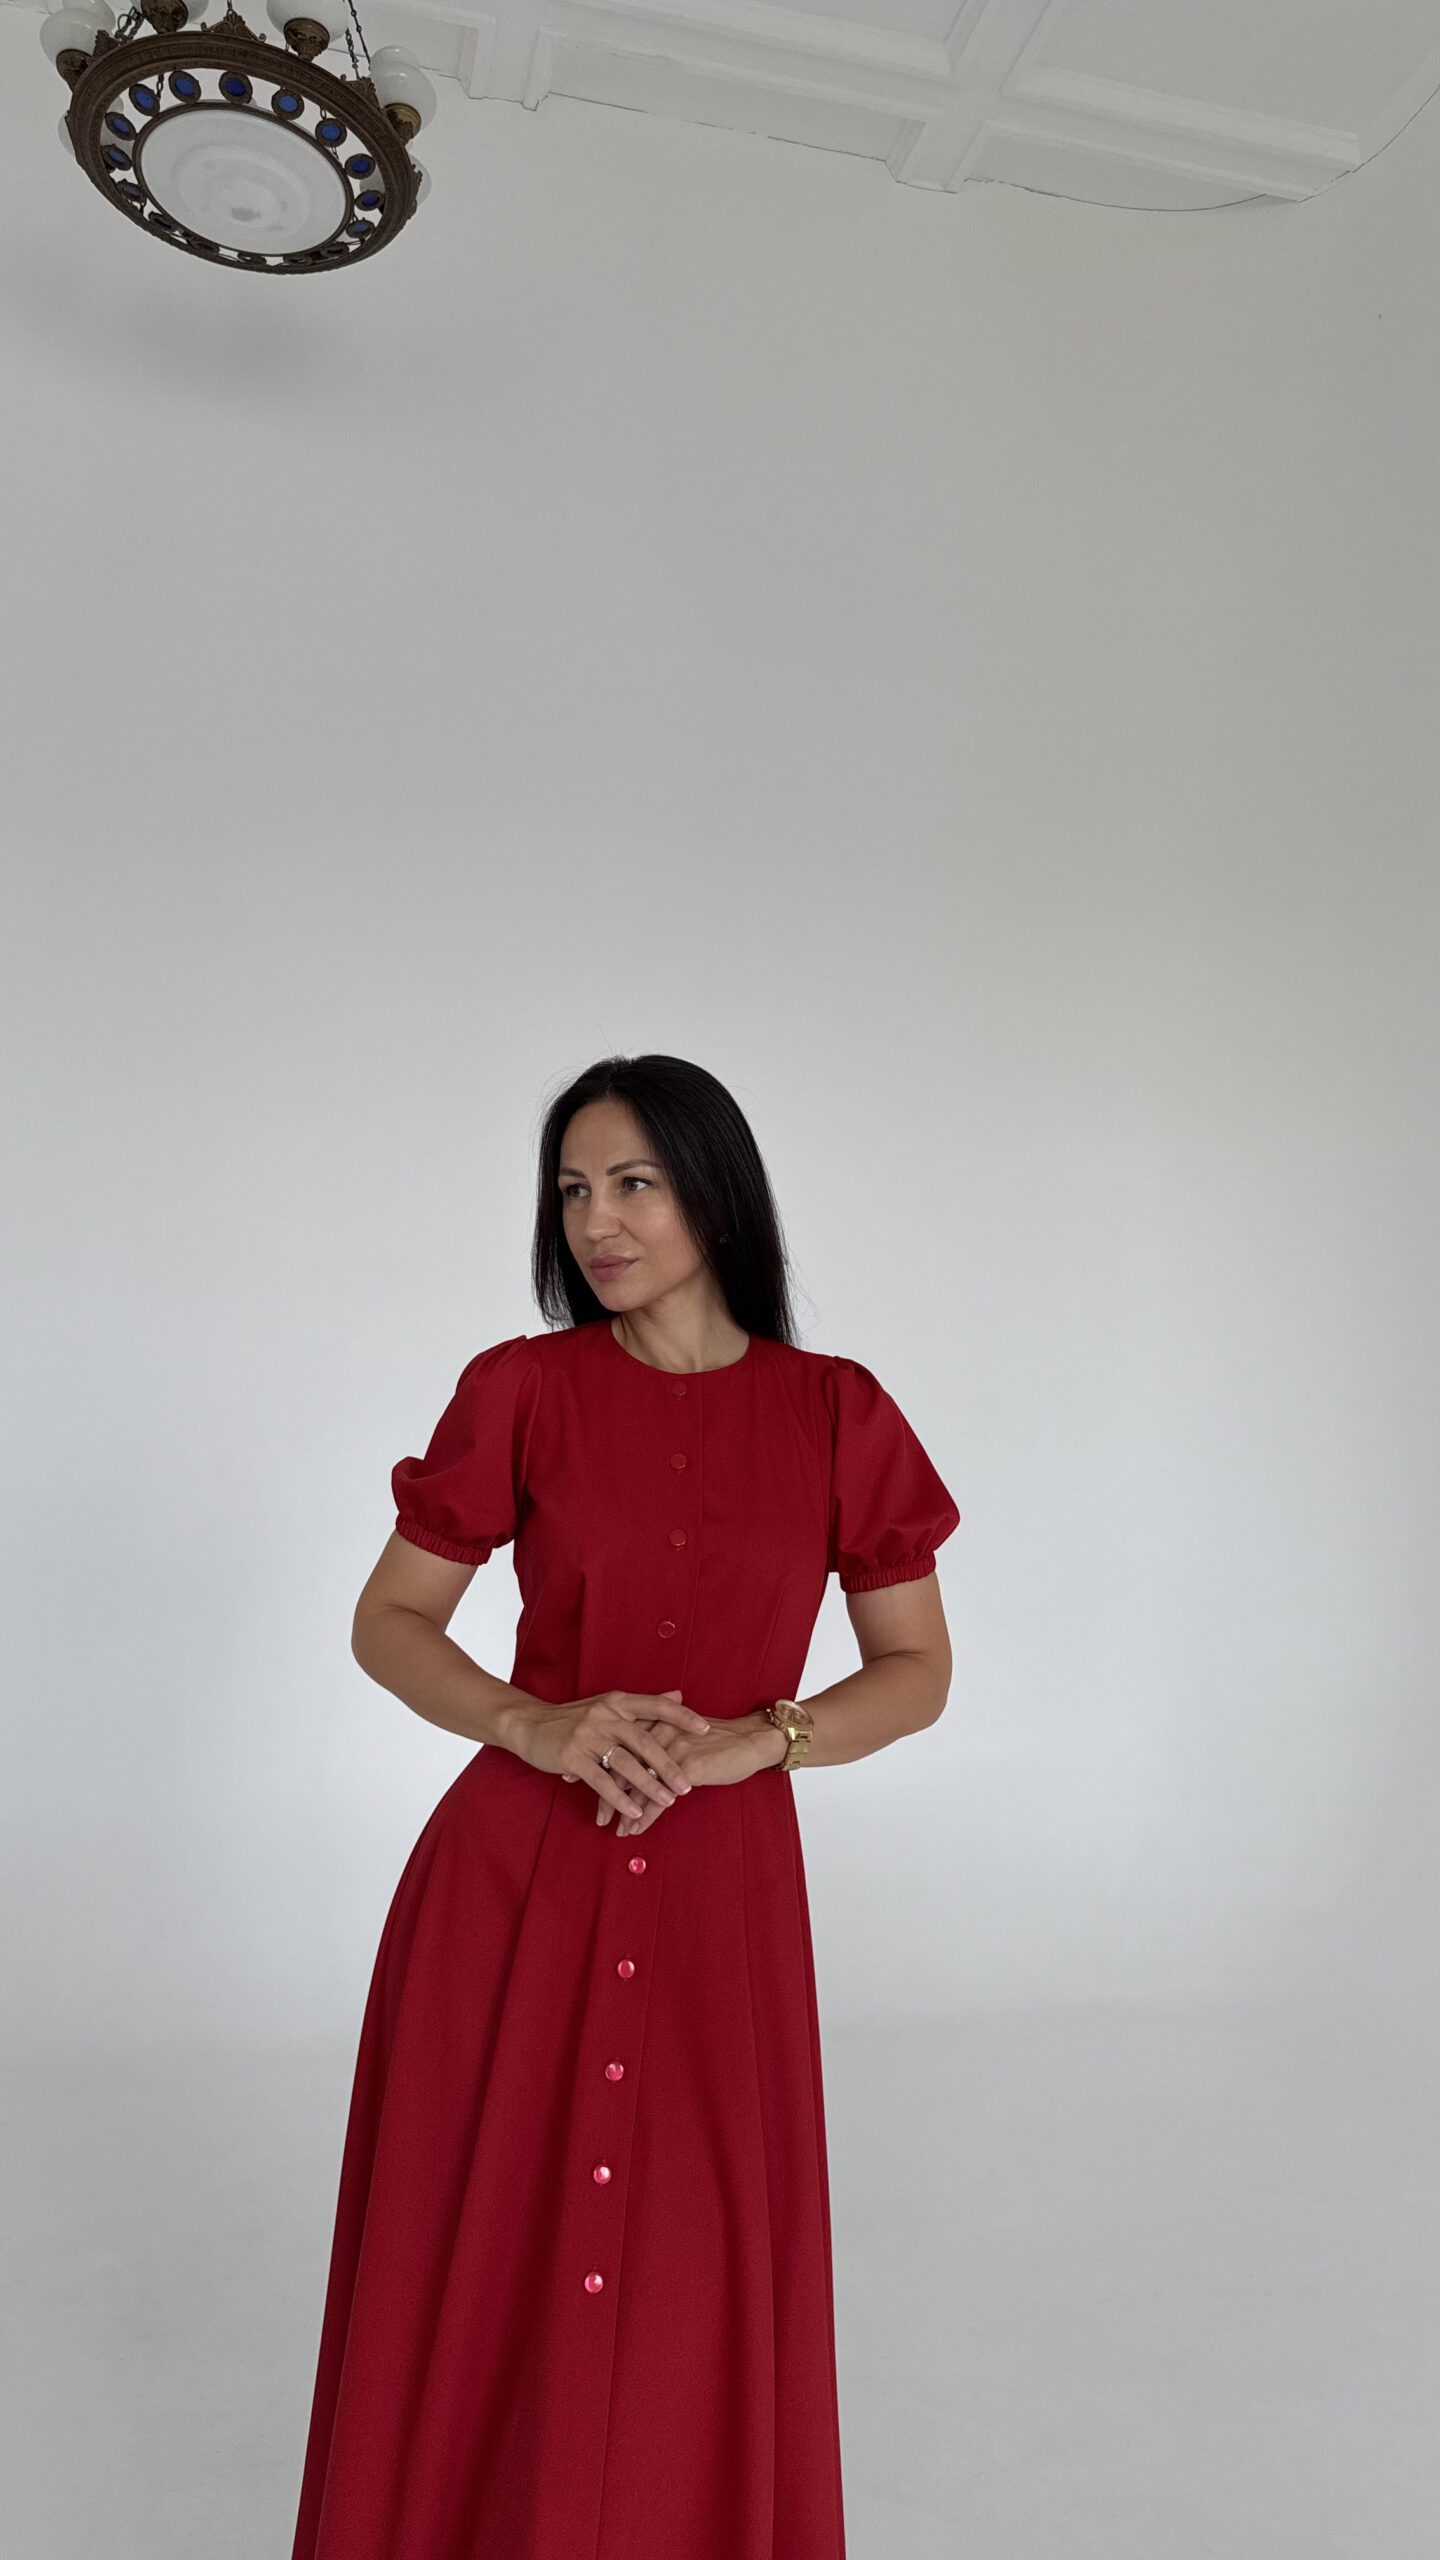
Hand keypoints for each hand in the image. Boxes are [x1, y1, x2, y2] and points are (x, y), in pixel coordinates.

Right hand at [515, 1688, 709, 1828]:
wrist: (528, 1724)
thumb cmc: (573, 1718)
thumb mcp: (607, 1705)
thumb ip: (642, 1705)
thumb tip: (678, 1695)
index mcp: (616, 1702)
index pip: (655, 1706)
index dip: (681, 1717)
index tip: (706, 1729)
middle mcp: (604, 1715)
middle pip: (643, 1741)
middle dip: (668, 1765)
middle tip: (687, 1785)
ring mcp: (587, 1735)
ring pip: (624, 1763)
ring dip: (648, 1785)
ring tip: (667, 1802)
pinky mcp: (571, 1756)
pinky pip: (600, 1780)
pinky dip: (619, 1798)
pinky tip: (632, 1812)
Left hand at [608, 1708, 786, 1839]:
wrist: (751, 1740)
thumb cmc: (719, 1740)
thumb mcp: (684, 1733)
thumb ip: (660, 1743)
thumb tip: (639, 1762)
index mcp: (655, 1722)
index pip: (619, 1748)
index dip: (602, 1769)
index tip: (589, 1785)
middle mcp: (659, 1734)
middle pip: (622, 1768)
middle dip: (607, 1795)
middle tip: (599, 1816)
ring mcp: (672, 1752)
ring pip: (637, 1786)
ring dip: (624, 1811)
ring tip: (617, 1828)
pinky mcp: (686, 1769)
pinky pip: (658, 1799)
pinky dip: (644, 1817)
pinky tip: (636, 1829)